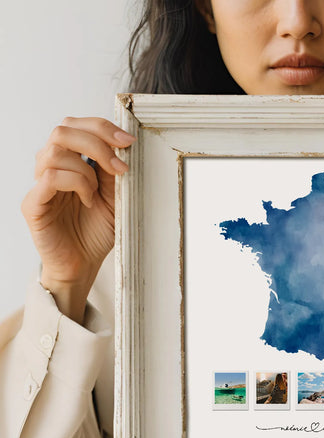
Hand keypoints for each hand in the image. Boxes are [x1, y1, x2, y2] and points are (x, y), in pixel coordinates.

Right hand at [22, 117, 135, 288]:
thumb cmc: (95, 232)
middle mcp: (51, 168)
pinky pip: (49, 178)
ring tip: (96, 191)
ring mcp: (39, 184)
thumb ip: (112, 171)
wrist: (84, 265)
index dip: (102, 127)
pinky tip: (87, 200)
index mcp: (69, 161)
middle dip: (97, 142)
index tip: (128, 140)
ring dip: (86, 169)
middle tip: (120, 166)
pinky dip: (75, 184)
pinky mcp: (33, 204)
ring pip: (55, 152)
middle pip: (63, 130)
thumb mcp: (114, 197)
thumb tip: (122, 144)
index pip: (76, 126)